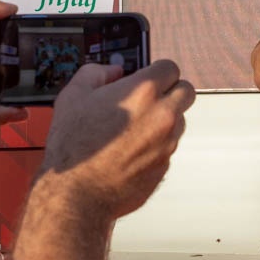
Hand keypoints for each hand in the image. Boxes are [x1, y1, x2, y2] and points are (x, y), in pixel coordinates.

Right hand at [36, 60, 196, 221]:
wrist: (77, 192)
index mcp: (143, 92)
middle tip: (151, 98)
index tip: (149, 76)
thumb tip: (112, 72)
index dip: (157, 71)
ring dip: (165, 119)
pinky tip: (131, 149)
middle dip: (171, 90)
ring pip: (180, 120)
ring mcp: (167, 142)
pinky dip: (157, 144)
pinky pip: (169, 146)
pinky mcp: (165, 165)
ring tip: (135, 127)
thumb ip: (96, 73)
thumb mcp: (73, 95)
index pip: (170, 67)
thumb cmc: (74, 148)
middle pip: (186, 91)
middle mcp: (162, 115)